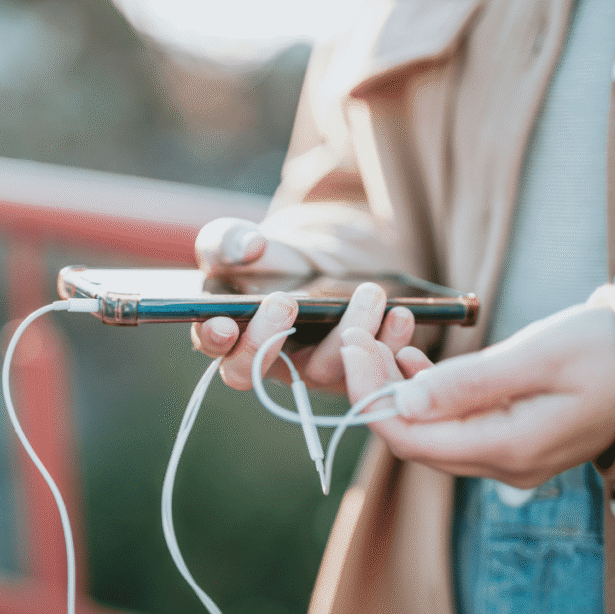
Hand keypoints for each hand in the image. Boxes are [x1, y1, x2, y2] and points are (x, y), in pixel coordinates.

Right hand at [193, 218, 414, 391]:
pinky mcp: (350, 373)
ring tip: (369, 293)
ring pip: (323, 370)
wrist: (321, 265)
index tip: (225, 322)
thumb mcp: (241, 241)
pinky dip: (389, 344)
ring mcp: (309, 371)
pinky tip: (401, 315)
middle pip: (255, 372)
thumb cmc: (269, 258)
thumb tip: (251, 247)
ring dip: (346, 332)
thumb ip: (230, 241)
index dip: (216, 340)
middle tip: (285, 302)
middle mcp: (266, 361)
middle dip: (268, 340)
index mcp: (228, 334)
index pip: (214, 346)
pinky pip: (370, 372)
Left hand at [339, 303, 614, 487]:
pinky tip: (411, 359)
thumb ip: (471, 381)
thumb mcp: (537, 356)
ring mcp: (504, 457)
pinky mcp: (506, 440)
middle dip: (373, 390)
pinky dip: (423, 393)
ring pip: (427, 431)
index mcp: (509, 447)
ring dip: (394, 390)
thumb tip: (405, 400)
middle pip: (411, 437)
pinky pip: (450, 425)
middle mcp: (501, 464)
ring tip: (377, 342)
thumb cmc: (604, 352)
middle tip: (356, 337)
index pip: (409, 438)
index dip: (368, 395)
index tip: (351, 345)